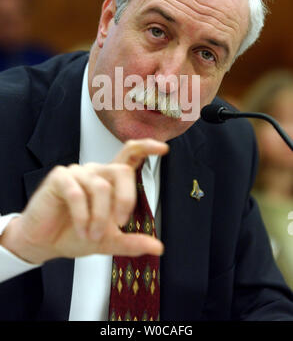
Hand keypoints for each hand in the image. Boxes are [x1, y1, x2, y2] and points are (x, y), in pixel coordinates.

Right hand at [0, 139, 168, 263]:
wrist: (44, 243)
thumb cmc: (75, 234)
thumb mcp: (108, 242)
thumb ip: (131, 242)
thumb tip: (158, 247)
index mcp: (109, 181)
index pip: (130, 155)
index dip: (146, 147)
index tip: (164, 149)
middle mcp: (96, 172)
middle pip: (122, 171)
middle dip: (125, 199)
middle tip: (120, 223)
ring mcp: (77, 172)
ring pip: (100, 186)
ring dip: (99, 217)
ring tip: (92, 235)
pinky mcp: (60, 178)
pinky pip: (77, 192)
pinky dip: (81, 215)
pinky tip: (80, 229)